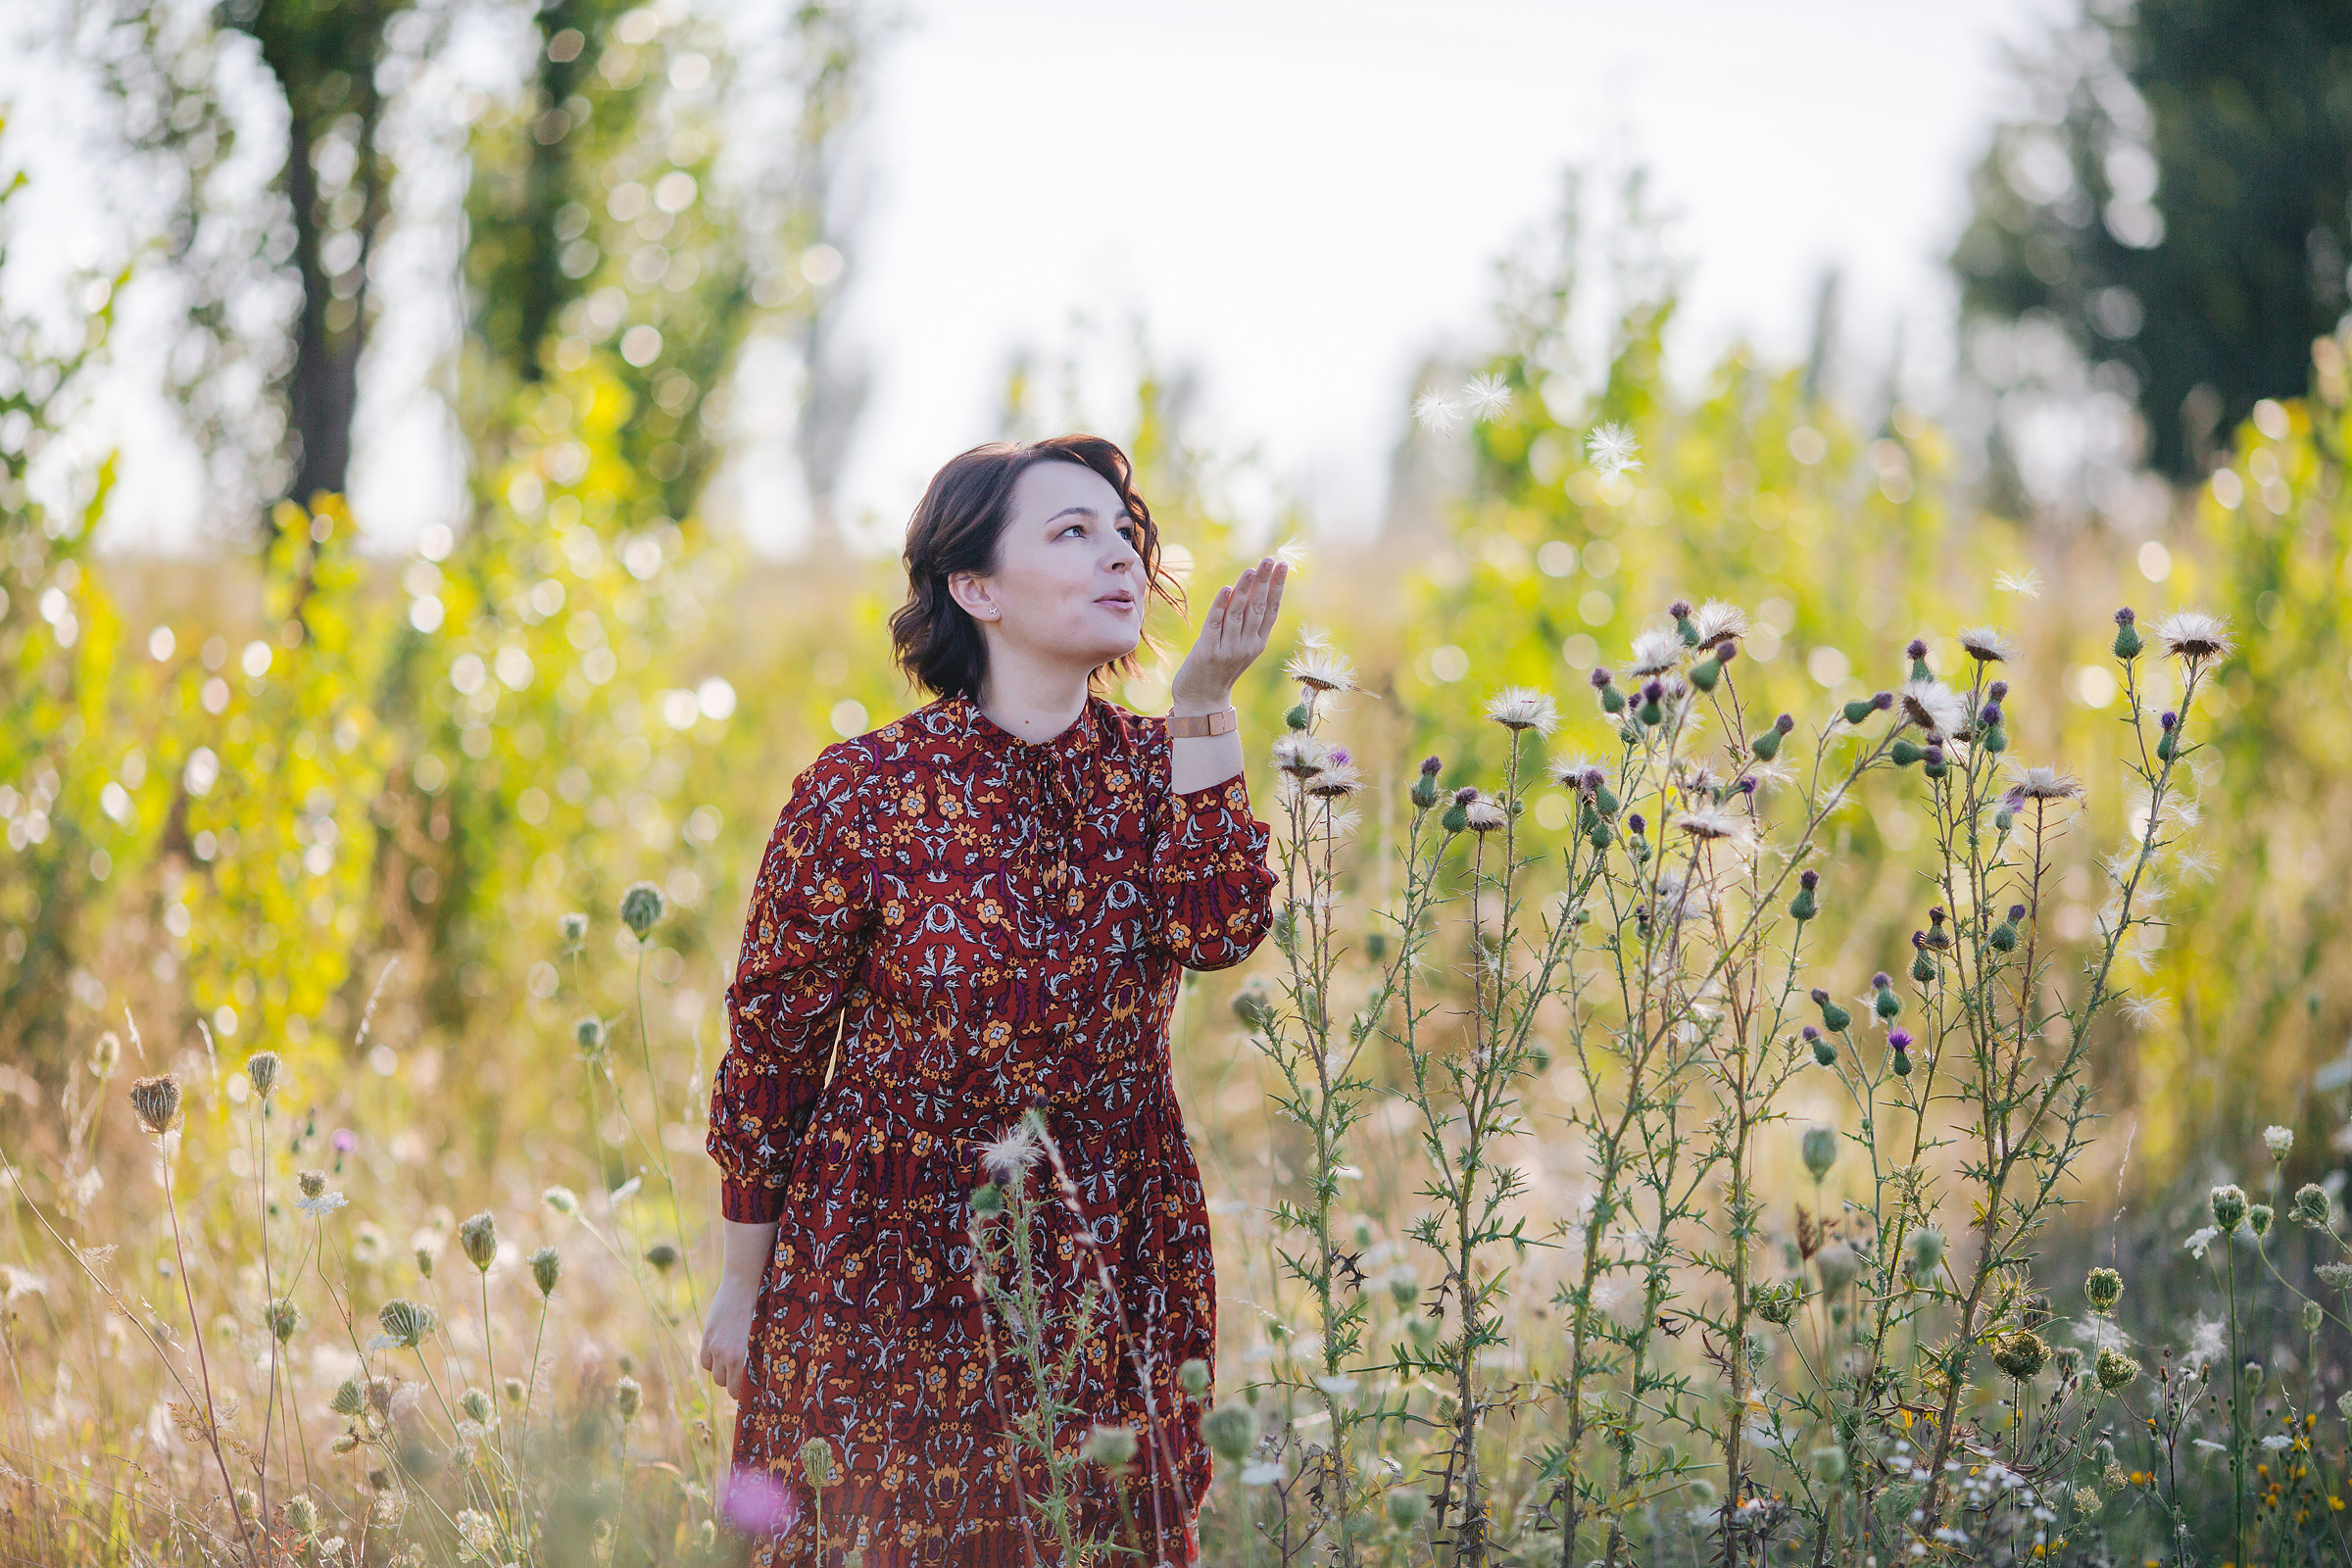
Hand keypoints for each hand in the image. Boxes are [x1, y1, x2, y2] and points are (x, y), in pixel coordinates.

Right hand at [699, 1275, 757, 1401]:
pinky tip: (720, 1355)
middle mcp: (730, 1356)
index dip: (742, 1392)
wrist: (744, 1284)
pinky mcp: (707, 1338)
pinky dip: (711, 1362)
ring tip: (731, 1365)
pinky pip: (706, 1362)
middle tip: (740, 1378)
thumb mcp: (764, 1336)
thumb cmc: (763, 1308)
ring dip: (722, 1374)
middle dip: (733, 1384)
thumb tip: (758, 1375)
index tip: (747, 1390)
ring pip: (716, 1375)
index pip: (739, 1389)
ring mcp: (716, 1348)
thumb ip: (758, 1356)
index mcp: (748, 1358)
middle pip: (726, 1384)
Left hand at [1170, 556, 1286, 711]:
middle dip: (1265, 582)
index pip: (1271, 610)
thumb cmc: (1219, 670)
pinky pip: (1216, 623)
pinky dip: (1221, 605)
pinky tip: (1226, 588)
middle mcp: (1247, 645)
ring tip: (1251, 570)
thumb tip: (1251, 590)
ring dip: (1244, 590)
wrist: (1202, 701)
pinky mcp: (1208, 651)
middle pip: (1258, 608)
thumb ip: (1244, 623)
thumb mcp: (1238, 646)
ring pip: (1238, 613)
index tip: (1283, 566)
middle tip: (1269, 559)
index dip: (1278, 587)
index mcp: (1257, 643)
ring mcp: (1228, 649)